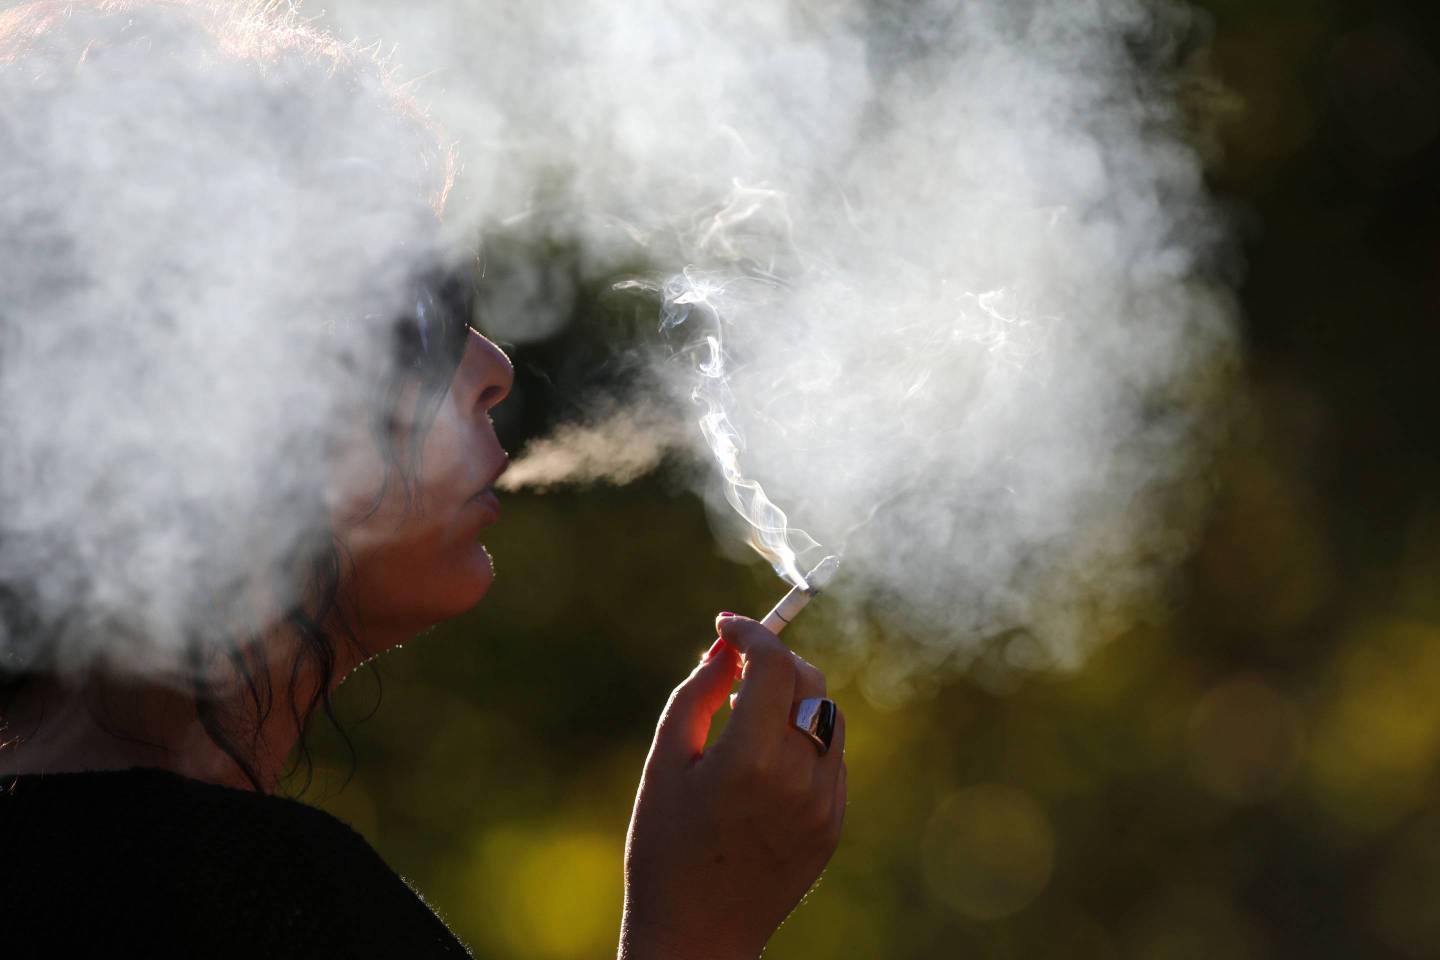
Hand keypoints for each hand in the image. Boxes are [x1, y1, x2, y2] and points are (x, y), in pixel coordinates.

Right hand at [618, 614, 847, 959]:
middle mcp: (799, 778)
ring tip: (746, 719)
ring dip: (793, 699)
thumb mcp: (666, 763)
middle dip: (774, 661)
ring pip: (828, 716)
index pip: (774, 664)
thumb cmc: (665, 848)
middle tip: (734, 669)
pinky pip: (833, 758)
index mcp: (751, 758)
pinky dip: (806, 740)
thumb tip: (725, 650)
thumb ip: (696, 695)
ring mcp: (824, 805)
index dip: (752, 633)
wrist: (697, 935)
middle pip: (809, 681)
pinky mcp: (834, 825)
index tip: (726, 626)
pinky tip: (765, 762)